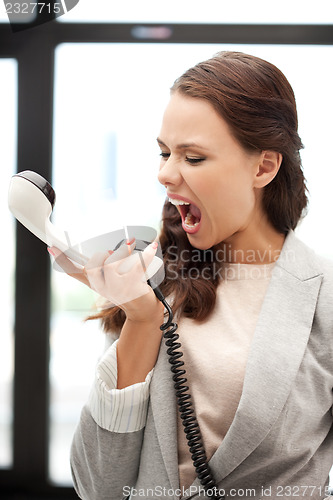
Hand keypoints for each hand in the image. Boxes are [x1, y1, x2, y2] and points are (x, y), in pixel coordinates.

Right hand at [48, 240, 162, 313]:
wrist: (144, 312)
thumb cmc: (127, 292)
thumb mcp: (111, 281)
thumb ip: (105, 268)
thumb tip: (107, 251)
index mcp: (96, 284)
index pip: (75, 272)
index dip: (63, 261)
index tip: (51, 248)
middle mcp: (104, 288)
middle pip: (93, 268)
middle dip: (103, 257)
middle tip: (111, 252)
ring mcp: (118, 289)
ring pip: (112, 266)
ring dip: (124, 252)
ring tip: (132, 242)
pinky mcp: (134, 288)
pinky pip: (138, 267)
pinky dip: (147, 255)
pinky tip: (154, 246)